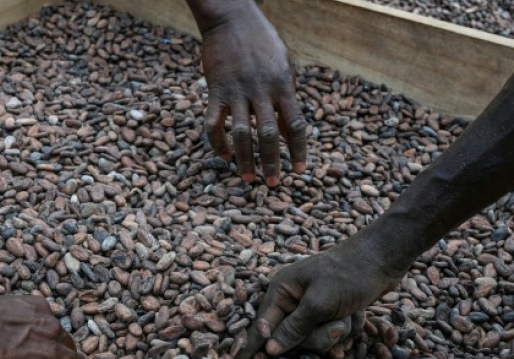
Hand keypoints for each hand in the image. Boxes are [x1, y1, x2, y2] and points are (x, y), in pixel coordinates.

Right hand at [198, 4, 307, 186]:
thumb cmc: (262, 43)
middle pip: (268, 135)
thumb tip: (287, 132)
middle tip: (273, 184)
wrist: (231, 19)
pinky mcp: (215, 92)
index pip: (295, 125)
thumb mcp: (284, 66)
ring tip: (248, 178)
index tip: (300, 171)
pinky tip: (225, 156)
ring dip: (245, 160)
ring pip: (241, 135)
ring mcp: (236, 92)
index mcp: (283, 86)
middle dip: (272, 163)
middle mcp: (261, 91)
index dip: (299, 151)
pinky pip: (213, 124)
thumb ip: (287, 98)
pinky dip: (218, 144)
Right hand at [243, 233, 400, 357]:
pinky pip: (331, 334)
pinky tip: (357, 313)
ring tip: (350, 315)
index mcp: (281, 290)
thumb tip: (270, 350)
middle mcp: (292, 299)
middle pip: (292, 339)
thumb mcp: (320, 303)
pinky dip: (347, 327)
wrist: (384, 258)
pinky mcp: (330, 312)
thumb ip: (294, 328)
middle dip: (318, 336)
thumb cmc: (350, 274)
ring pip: (314, 339)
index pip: (261, 325)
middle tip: (337, 327)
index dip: (251, 345)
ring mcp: (312, 307)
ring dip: (336, 332)